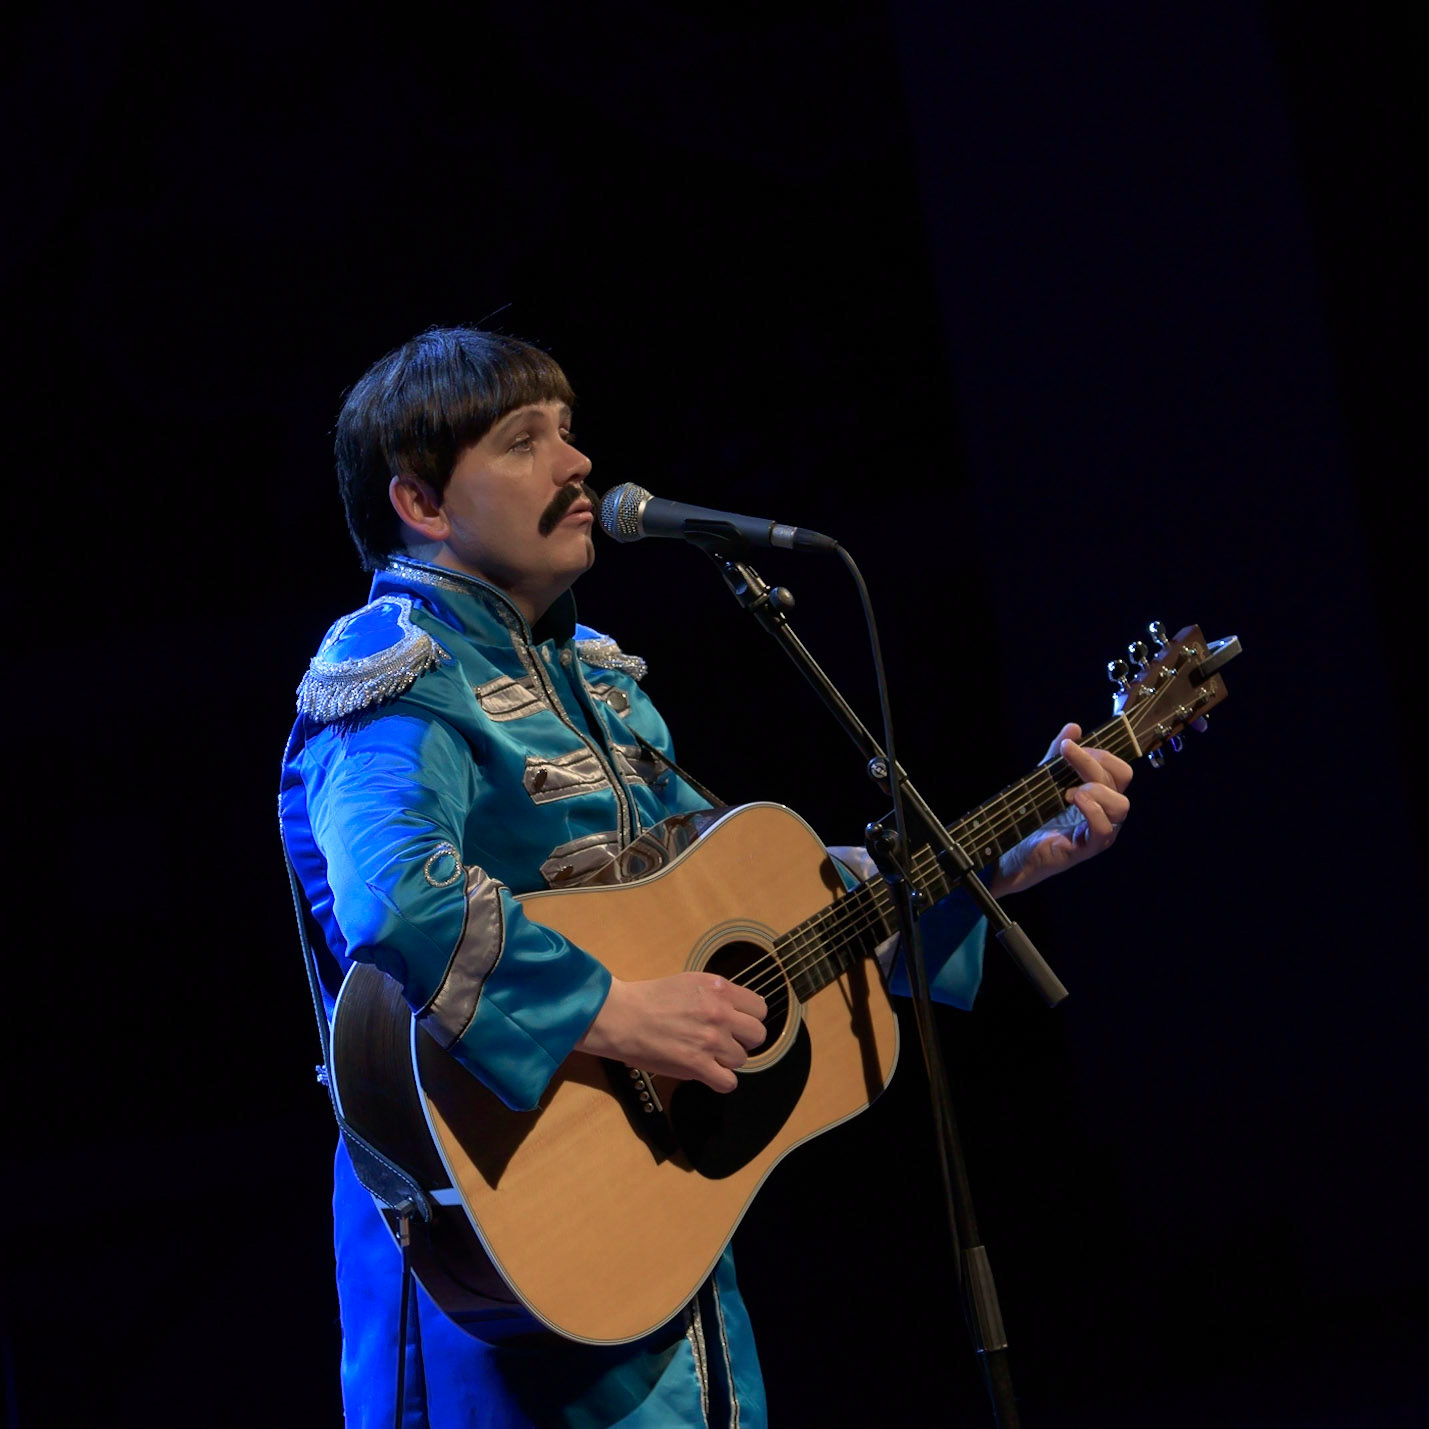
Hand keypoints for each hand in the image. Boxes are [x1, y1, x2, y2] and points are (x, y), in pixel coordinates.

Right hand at [574, 972, 767, 1092]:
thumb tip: (740, 1012)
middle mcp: (720, 1013)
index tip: (737, 1023)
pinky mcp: (697, 1065)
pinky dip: (720, 1081)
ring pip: (741, 1060)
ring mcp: (710, 1040)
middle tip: (723, 1041)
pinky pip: (728, 1083)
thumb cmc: (651, 998)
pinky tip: (707, 1073)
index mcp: (719, 988)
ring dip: (726, 1060)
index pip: (760, 1008)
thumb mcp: (691, 982)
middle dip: (743, 1040)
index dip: (749, 1018)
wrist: (623, 1016)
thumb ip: (718, 995)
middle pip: (757, 1035)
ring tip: (705, 1054)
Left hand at [989, 723, 1132, 896]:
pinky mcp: (1085, 848)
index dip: (1100, 753)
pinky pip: (1104, 830)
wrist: (1010, 849)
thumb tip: (1074, 727)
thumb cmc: (1032, 816)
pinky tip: (1073, 800)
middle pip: (1122, 779)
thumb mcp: (1044, 779)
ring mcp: (1098, 831)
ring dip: (1096, 788)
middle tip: (1068, 759)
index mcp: (1100, 794)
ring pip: (1121, 805)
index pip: (1119, 769)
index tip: (1069, 747)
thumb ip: (1058, 755)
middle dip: (1095, 762)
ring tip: (1069, 790)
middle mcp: (1105, 812)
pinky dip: (1092, 811)